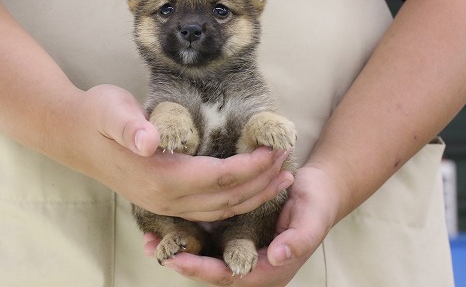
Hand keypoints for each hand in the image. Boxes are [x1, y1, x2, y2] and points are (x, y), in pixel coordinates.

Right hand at [66, 84, 294, 221]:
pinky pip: (208, 210)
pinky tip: (248, 188)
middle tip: (289, 160)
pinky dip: (235, 201)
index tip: (277, 147)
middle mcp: (164, 198)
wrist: (72, 134)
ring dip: (254, 195)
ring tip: (282, 179)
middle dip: (263, 181)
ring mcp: (163, 204)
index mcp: (159, 177)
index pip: (220, 176)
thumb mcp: (111, 111)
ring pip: (220, 209)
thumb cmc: (96, 116)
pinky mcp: (162, 201)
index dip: (253, 165)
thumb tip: (148, 141)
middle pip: (227, 197)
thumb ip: (129, 127)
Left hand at [143, 166, 338, 284]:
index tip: (174, 259)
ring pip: (206, 258)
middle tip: (150, 247)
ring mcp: (242, 250)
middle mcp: (252, 265)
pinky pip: (208, 242)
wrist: (317, 189)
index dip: (201, 270)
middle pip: (211, 272)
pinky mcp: (235, 235)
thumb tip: (276, 256)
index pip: (230, 276)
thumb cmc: (317, 203)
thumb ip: (299, 238)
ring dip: (179, 250)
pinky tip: (166, 226)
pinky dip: (188, 236)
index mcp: (270, 268)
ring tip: (148, 239)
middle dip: (181, 261)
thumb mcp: (312, 217)